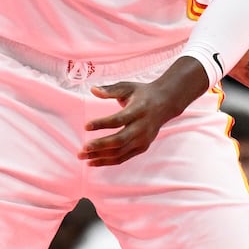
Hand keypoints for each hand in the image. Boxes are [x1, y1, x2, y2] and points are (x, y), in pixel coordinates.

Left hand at [80, 58, 207, 166]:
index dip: (102, 124)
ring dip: (100, 156)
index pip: (118, 120)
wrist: (165, 103)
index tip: (86, 126)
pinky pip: (123, 157)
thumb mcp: (127, 87)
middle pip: (119, 140)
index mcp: (138, 110)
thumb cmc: (142, 93)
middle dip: (100, 146)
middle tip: (83, 149)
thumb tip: (92, 90)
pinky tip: (93, 161)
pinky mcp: (142, 147)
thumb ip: (109, 90)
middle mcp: (142, 127)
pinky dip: (108, 161)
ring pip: (120, 152)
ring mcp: (143, 139)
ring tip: (83, 157)